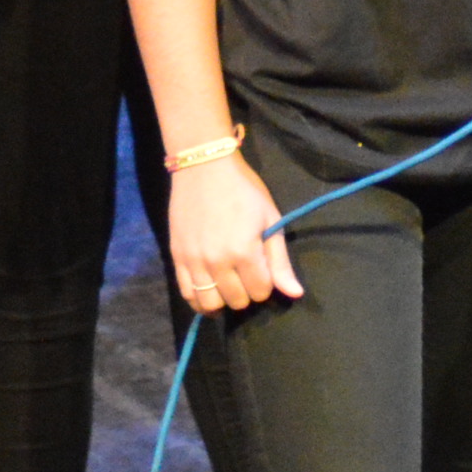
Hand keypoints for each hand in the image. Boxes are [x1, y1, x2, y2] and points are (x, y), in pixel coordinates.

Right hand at [164, 152, 300, 313]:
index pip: (260, 291)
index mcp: (244, 252)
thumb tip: (295, 294)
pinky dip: (198, 300)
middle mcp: (217, 262)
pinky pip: (186, 294)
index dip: (266, 283)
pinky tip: (208, 292)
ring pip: (210, 304)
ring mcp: (194, 261)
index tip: (263, 268)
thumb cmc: (244, 190)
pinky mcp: (177, 258)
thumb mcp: (270, 220)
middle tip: (246, 273)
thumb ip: (280, 261)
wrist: (204, 167)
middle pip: (237, 301)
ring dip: (223, 299)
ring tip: (228, 285)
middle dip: (247, 291)